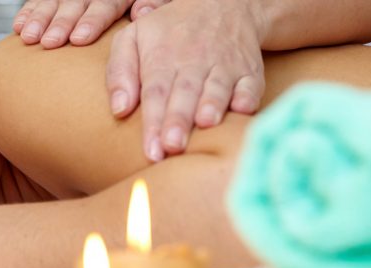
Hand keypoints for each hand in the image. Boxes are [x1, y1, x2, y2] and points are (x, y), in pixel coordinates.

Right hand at [13, 0, 171, 48]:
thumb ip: (153, 1)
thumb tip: (143, 14)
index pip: (106, 4)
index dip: (92, 21)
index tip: (79, 38)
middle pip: (76, 3)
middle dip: (61, 22)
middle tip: (51, 42)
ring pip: (54, 1)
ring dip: (39, 18)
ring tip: (29, 37)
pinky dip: (27, 12)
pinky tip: (18, 27)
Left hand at [106, 0, 266, 160]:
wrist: (223, 4)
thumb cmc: (169, 30)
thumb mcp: (133, 38)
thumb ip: (119, 71)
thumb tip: (119, 110)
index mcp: (161, 57)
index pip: (155, 92)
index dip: (153, 121)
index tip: (151, 150)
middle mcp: (193, 61)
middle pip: (184, 93)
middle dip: (178, 119)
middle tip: (171, 146)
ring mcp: (224, 65)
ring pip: (217, 87)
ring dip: (212, 106)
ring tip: (204, 125)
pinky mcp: (249, 70)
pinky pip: (252, 84)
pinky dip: (248, 97)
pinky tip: (242, 110)